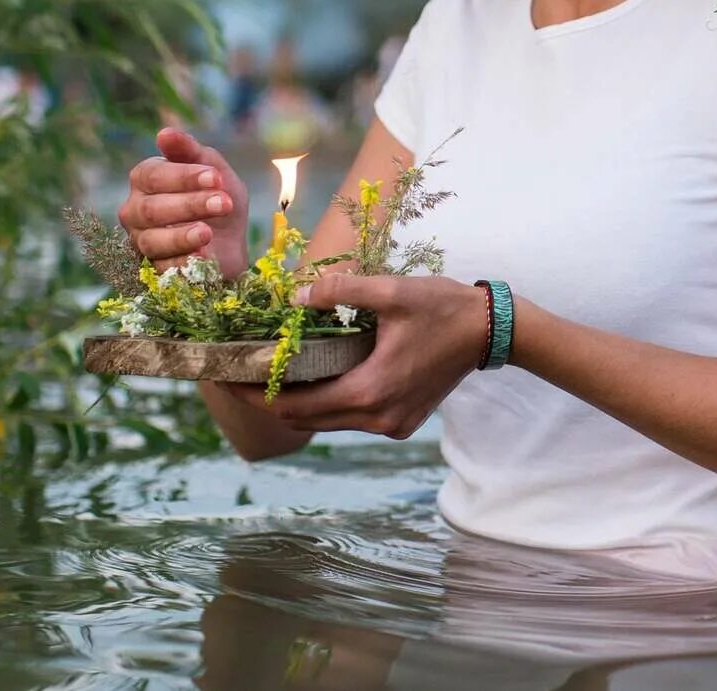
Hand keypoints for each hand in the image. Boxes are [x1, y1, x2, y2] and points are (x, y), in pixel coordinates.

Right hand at [118, 127, 249, 275]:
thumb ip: (190, 150)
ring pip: (152, 240)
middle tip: (223, 203)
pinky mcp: (154, 270)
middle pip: (152, 209)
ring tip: (208, 232)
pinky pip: (163, 268)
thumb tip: (164, 133)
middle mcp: (135, 210)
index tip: (215, 177)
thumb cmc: (217, 196)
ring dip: (183, 235)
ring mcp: (141, 241)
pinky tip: (204, 255)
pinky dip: (185, 261)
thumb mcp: (212, 169)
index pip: (154, 176)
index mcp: (145, 179)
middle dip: (190, 205)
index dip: (184, 177)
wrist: (232, 240)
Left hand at [257, 274, 494, 439]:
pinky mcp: (400, 422)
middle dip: (266, 399)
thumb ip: (341, 292)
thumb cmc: (443, 308)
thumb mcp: (391, 291)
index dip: (254, 394)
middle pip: (303, 419)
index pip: (293, 405)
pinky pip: (349, 417)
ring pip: (326, 421)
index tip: (225, 378)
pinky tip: (316, 373)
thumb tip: (294, 295)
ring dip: (298, 400)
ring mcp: (390, 425)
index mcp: (370, 392)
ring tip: (270, 370)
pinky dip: (326, 400)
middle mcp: (377, 419)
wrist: (491, 331)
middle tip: (237, 372)